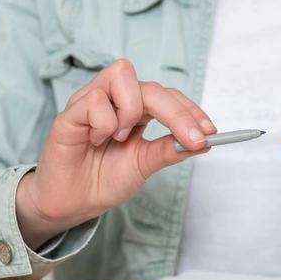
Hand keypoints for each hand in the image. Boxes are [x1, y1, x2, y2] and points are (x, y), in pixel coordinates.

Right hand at [16, 59, 215, 249]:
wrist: (71, 203)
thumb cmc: (103, 180)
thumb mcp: (144, 165)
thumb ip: (169, 150)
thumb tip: (203, 141)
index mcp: (135, 110)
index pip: (168, 96)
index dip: (190, 110)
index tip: (211, 131)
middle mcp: (115, 99)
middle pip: (152, 86)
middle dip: (177, 112)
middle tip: (191, 138)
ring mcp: (91, 101)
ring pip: (122, 76)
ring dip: (131, 111)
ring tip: (122, 138)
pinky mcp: (69, 112)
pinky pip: (95, 100)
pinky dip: (104, 123)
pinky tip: (97, 141)